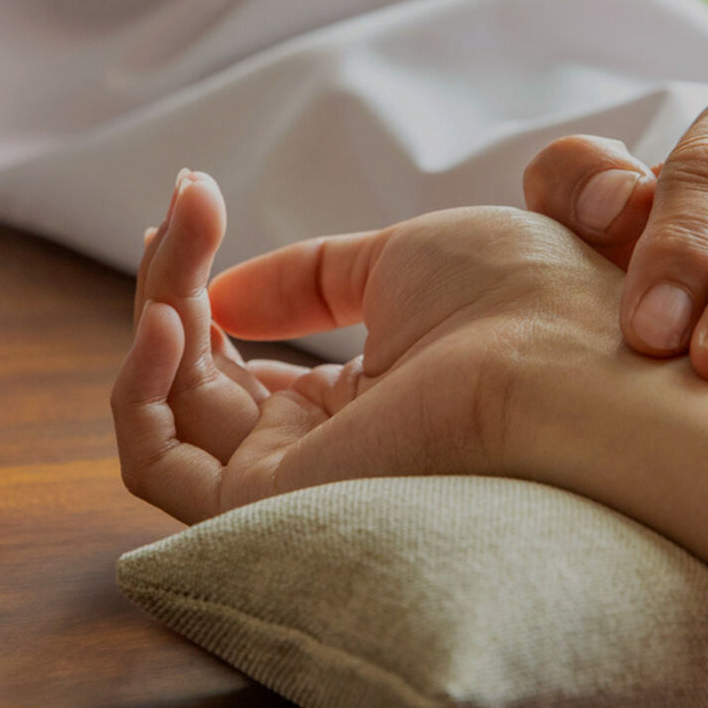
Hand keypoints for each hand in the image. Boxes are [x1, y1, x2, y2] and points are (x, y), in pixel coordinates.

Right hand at [112, 170, 615, 521]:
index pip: (241, 366)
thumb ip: (307, 278)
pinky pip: (155, 463)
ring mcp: (291, 484)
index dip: (201, 283)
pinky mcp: (267, 509)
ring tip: (171, 232)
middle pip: (195, 378)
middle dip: (172, 279)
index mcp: (361, 405)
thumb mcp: (399, 263)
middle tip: (182, 198)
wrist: (567, 359)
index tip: (193, 201)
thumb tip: (222, 290)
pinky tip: (171, 314)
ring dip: (154, 307)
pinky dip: (139, 384)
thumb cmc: (520, 302)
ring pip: (166, 409)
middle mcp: (321, 452)